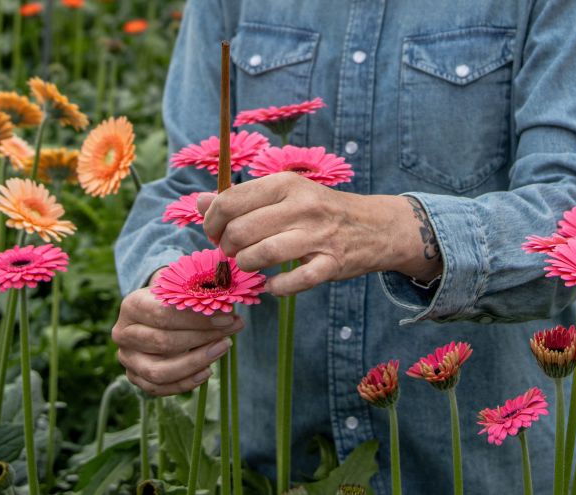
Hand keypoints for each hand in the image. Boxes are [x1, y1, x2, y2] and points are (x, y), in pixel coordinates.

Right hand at [112, 286, 243, 395]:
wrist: (153, 312)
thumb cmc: (172, 298)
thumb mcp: (182, 287)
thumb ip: (200, 293)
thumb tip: (228, 305)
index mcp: (132, 305)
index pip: (163, 315)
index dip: (197, 319)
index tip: (227, 318)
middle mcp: (123, 333)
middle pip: (163, 342)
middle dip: (202, 338)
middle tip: (231, 331)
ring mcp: (127, 358)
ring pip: (159, 371)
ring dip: (195, 363)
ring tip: (222, 349)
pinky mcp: (134, 377)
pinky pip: (159, 388)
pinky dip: (185, 383)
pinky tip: (207, 371)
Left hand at [198, 172, 441, 295]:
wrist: (376, 225)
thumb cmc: (321, 210)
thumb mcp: (285, 193)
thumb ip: (242, 198)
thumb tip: (199, 202)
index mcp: (285, 183)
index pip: (229, 201)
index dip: (211, 222)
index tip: (213, 234)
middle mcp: (301, 205)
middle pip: (240, 231)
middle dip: (227, 248)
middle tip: (231, 252)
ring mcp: (318, 235)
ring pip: (261, 255)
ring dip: (246, 266)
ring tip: (249, 265)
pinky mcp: (332, 263)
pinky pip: (293, 282)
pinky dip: (277, 288)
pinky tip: (274, 285)